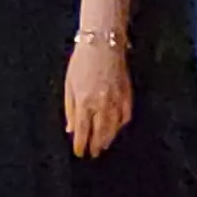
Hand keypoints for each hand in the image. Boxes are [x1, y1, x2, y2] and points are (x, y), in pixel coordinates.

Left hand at [64, 36, 131, 156]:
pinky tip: (117, 129)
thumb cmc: (82, 61)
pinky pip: (126, 115)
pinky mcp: (127, 94)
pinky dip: (121, 125)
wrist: (103, 42)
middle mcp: (102, 104)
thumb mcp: (69, 84)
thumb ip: (70, 109)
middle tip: (93, 154)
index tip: (80, 152)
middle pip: (99, 133)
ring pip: (114, 127)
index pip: (83, 131)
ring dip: (108, 139)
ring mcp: (117, 100)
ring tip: (103, 145)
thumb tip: (71, 129)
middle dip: (95, 145)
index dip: (81, 144)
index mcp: (84, 102)